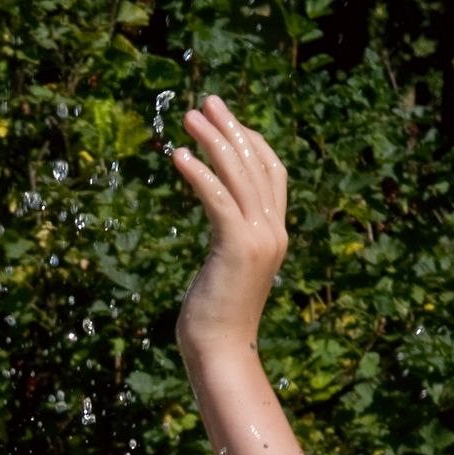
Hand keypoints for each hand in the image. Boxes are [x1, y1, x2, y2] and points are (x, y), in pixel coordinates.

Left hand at [169, 96, 287, 359]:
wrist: (221, 353)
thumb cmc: (216, 321)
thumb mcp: (226, 272)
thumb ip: (228, 244)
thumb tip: (219, 229)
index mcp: (274, 235)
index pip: (271, 174)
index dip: (250, 142)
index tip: (226, 121)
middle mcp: (273, 231)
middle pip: (255, 164)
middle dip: (229, 128)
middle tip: (206, 101)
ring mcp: (259, 239)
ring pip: (238, 175)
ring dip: (212, 141)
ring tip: (189, 117)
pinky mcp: (236, 247)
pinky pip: (217, 199)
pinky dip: (199, 174)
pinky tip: (179, 155)